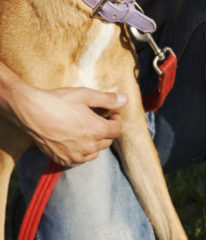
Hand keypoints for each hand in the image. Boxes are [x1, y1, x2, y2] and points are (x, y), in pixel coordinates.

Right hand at [8, 84, 126, 165]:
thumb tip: (125, 100)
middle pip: (107, 141)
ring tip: (83, 129)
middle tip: (95, 119)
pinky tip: (73, 140)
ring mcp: (76, 155)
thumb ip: (108, 99)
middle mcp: (89, 146)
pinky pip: (80, 160)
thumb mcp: (86, 95)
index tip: (109, 113)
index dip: (115, 120)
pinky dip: (81, 152)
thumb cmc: (59, 101)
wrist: (31, 112)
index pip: (117, 129)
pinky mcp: (63, 160)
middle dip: (105, 130)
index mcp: (98, 130)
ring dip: (94, 142)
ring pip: (95, 152)